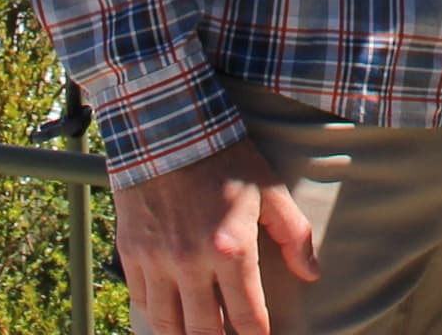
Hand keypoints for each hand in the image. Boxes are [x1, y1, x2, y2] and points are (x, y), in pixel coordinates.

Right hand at [111, 139, 315, 334]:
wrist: (167, 128)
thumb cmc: (224, 157)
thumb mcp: (270, 189)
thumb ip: (294, 234)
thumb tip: (311, 273)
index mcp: (230, 249)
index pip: (247, 317)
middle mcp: (190, 263)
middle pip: (203, 332)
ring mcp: (156, 261)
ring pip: (167, 325)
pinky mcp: (131, 252)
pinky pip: (141, 301)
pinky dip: (155, 315)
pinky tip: (169, 316)